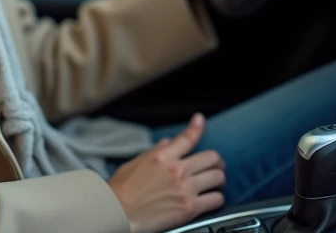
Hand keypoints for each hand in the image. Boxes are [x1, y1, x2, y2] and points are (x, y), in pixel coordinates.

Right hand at [108, 114, 225, 232]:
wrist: (117, 213)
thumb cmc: (120, 191)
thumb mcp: (134, 163)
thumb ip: (155, 151)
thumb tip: (167, 142)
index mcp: (162, 156)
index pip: (187, 137)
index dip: (197, 126)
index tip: (200, 120)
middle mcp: (176, 170)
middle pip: (211, 157)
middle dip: (216, 161)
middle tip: (215, 166)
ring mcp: (185, 188)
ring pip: (218, 177)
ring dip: (219, 180)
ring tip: (216, 183)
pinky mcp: (190, 208)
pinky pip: (216, 199)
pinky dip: (217, 198)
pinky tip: (212, 199)